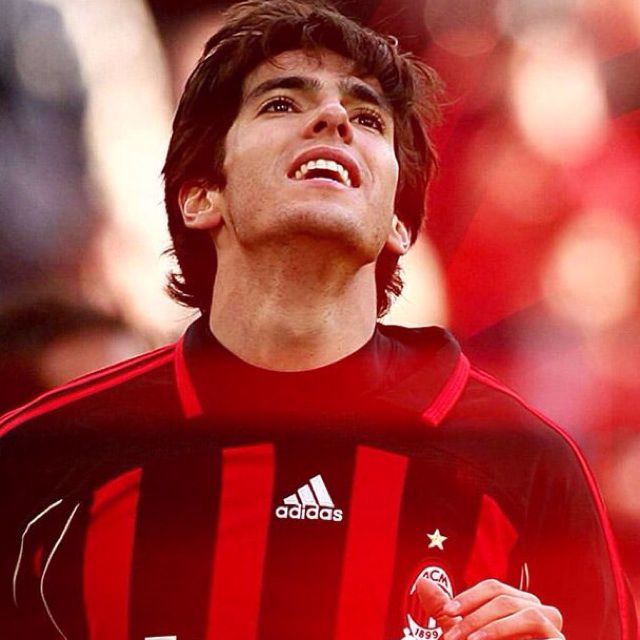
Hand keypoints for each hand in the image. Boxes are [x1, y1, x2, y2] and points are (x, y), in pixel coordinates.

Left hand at [417, 577, 564, 639]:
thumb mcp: (467, 639)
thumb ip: (447, 614)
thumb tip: (423, 583)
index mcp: (517, 606)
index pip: (493, 587)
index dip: (468, 596)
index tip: (447, 612)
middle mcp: (538, 612)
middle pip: (502, 595)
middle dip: (472, 614)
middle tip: (450, 637)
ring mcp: (553, 628)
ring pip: (519, 608)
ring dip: (488, 625)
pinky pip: (536, 624)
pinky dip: (504, 631)